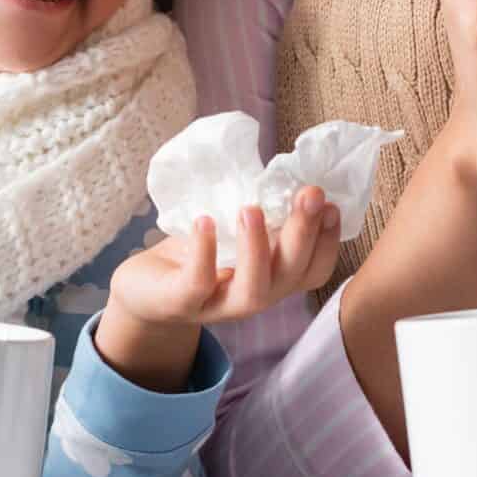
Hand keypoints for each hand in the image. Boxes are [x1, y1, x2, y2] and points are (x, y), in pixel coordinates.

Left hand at [109, 187, 341, 325]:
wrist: (145, 288)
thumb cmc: (197, 253)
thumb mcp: (234, 231)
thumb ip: (262, 212)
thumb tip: (287, 170)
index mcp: (273, 279)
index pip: (314, 270)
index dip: (328, 240)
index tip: (331, 203)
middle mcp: (255, 296)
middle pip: (291, 275)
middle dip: (304, 233)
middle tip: (310, 194)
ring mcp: (218, 305)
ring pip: (253, 291)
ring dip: (257, 248)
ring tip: (250, 209)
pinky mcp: (181, 303)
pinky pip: (197, 285)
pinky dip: (204, 252)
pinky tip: (205, 221)